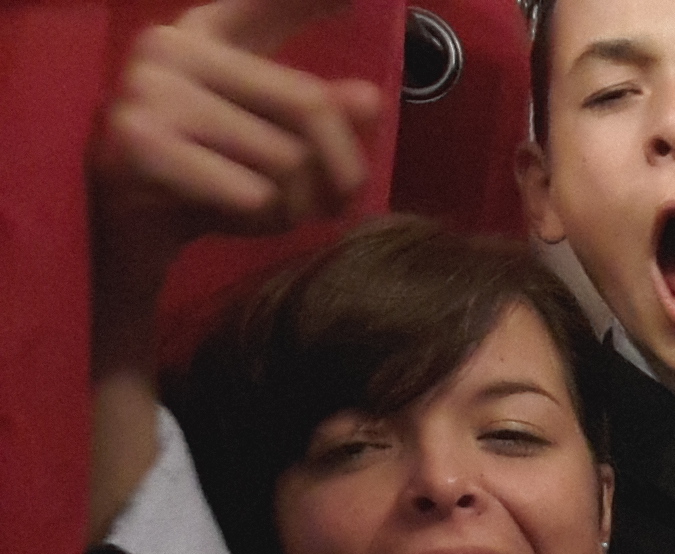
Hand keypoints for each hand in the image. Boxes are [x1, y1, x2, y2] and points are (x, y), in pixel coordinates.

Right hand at [91, 0, 381, 252]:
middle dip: (342, 170)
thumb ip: (318, 115)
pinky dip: (265, 222)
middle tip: (339, 203)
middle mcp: (171, 46)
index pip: (266, 4)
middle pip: (312, 105)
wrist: (125, 229)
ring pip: (288, 160)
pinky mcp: (142, 143)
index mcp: (205, 32)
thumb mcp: (269, 138)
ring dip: (300, 207)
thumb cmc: (205, 176)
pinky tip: (237, 220)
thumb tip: (368, 101)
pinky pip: (255, 195)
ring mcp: (149, 90)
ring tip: (276, 213)